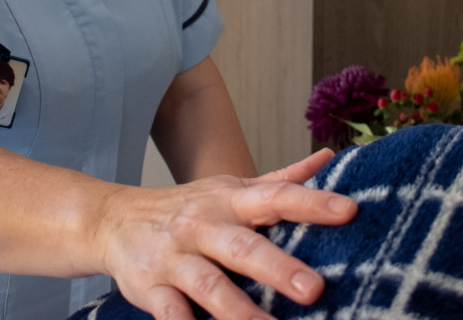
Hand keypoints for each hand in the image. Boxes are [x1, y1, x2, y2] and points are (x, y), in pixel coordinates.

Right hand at [96, 149, 356, 319]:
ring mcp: (176, 257)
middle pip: (243, 247)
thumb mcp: (231, 188)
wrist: (113, 219)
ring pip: (208, 285)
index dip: (312, 203)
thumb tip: (329, 157)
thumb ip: (280, 180)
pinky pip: (169, 311)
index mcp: (230, 200)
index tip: (349, 211)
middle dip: (277, 268)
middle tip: (315, 289)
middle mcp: (203, 225)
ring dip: (239, 311)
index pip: (276, 197)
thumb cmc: (188, 208)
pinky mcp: (151, 287)